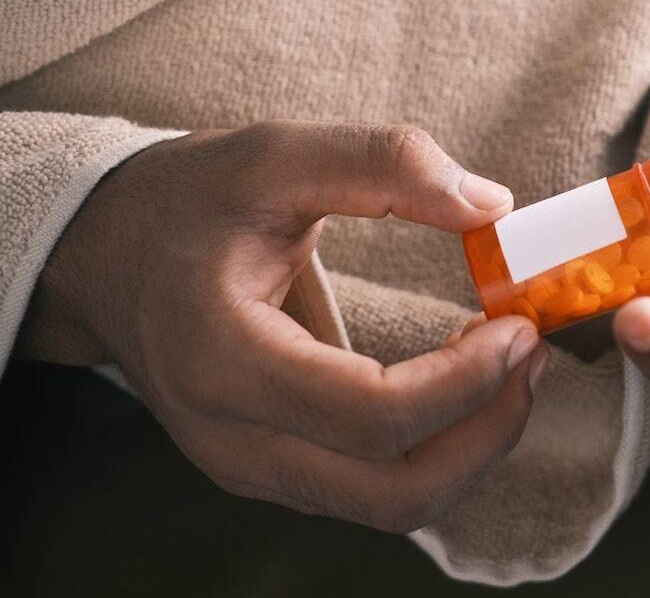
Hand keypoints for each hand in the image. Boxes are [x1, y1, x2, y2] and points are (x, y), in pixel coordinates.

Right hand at [19, 121, 547, 531]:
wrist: (103, 255)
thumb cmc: (184, 203)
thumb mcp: (272, 155)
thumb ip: (381, 164)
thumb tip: (491, 205)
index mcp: (223, 360)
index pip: (371, 415)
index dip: (465, 382)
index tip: (520, 327)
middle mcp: (232, 438)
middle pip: (393, 492)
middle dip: (487, 433)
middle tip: (533, 356)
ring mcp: (250, 467)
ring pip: (391, 506)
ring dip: (472, 447)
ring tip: (512, 366)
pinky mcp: (273, 469)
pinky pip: (373, 489)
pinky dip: (437, 448)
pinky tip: (465, 382)